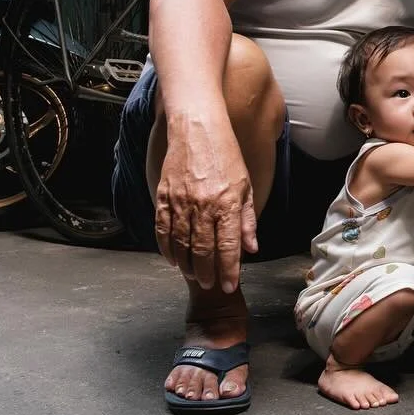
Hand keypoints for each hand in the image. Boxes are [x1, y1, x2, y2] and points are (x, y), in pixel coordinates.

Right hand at [154, 114, 257, 292]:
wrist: (196, 128)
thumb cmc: (225, 155)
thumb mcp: (245, 185)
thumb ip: (247, 220)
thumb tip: (251, 248)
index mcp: (227, 202)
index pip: (228, 245)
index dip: (229, 269)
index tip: (230, 286)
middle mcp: (203, 205)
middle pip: (202, 250)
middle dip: (208, 272)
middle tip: (211, 285)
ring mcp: (180, 202)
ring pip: (181, 243)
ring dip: (187, 264)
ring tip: (194, 275)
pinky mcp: (164, 197)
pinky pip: (162, 230)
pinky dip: (166, 248)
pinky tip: (172, 259)